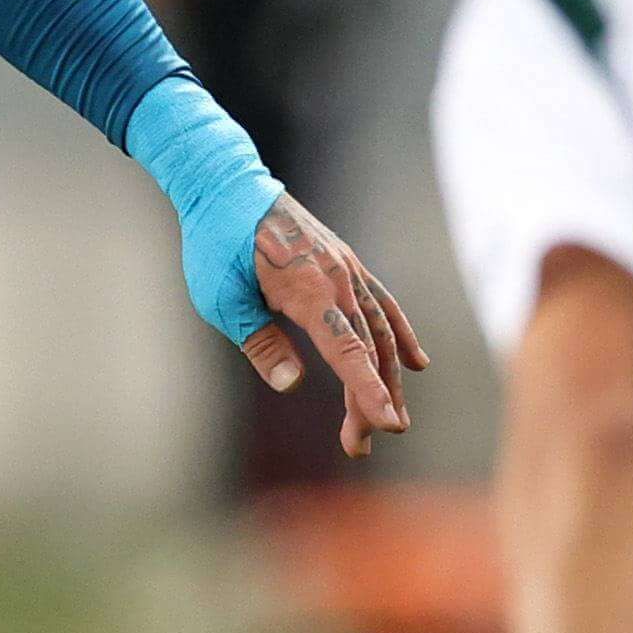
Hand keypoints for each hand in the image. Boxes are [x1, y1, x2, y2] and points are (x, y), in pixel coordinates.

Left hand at [234, 191, 432, 452]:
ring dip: (386, 378)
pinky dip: (400, 334)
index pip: (347, 350)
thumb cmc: (217, 244)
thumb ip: (260, 343)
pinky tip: (415, 364)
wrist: (227, 185)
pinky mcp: (345, 265)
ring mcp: (347, 270)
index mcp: (307, 289)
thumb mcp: (223, 300)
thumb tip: (291, 384)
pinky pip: (381, 304)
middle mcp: (338, 278)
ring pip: (379, 332)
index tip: (388, 424)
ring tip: (387, 422)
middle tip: (360, 447)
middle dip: (369, 401)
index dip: (368, 391)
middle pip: (367, 349)